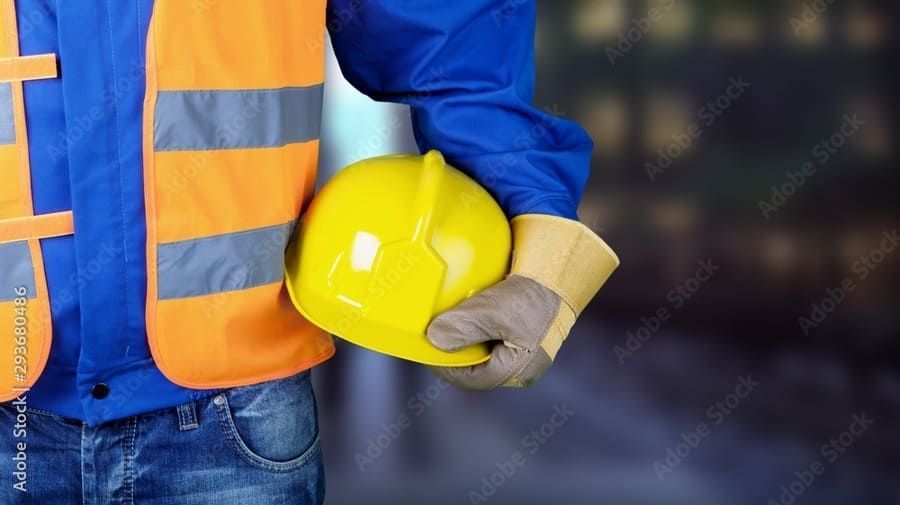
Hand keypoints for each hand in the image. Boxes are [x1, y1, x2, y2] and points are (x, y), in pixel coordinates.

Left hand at [427, 214, 618, 389]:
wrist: (560, 271)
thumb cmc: (532, 296)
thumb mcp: (492, 311)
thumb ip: (462, 327)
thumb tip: (434, 339)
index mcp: (517, 371)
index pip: (471, 378)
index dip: (445, 366)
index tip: (428, 349)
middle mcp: (522, 366)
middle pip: (477, 365)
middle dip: (456, 351)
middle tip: (436, 334)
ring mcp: (525, 350)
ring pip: (485, 349)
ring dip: (467, 336)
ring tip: (450, 321)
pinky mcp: (525, 332)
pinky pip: (494, 334)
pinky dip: (479, 325)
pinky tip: (468, 310)